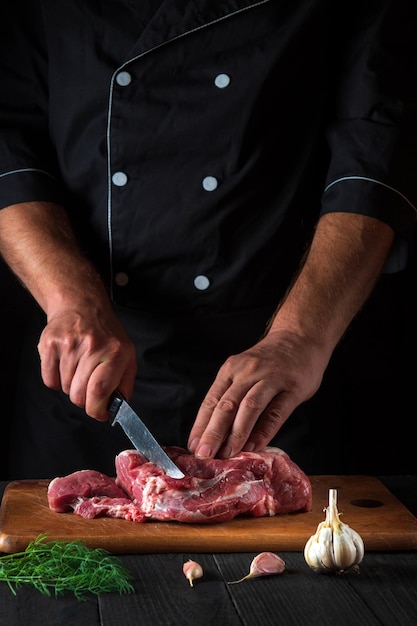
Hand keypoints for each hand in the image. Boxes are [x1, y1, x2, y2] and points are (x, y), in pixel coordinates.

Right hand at [37, 302, 136, 420]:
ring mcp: (69, 345)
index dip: (97, 409)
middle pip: (79, 394)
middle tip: (88, 386)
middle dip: (83, 399)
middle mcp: (93, 347)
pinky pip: (49, 380)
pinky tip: (65, 364)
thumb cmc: (105, 333)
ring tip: (78, 367)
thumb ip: (125, 383)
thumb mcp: (126, 354)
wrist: (81, 305)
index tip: (98, 412)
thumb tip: (118, 407)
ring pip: (64, 389)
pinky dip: (56, 380)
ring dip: (70, 385)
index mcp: (115, 352)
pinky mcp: (50, 344)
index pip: (100, 390)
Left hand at [187, 329, 329, 458]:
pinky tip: (255, 447)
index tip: (192, 446)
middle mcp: (248, 372)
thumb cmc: (269, 361)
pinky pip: (276, 412)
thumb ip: (232, 395)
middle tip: (204, 454)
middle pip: (226, 405)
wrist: (300, 338)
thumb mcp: (244, 370)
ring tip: (228, 454)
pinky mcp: (292, 388)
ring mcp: (271, 379)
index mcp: (231, 369)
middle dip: (213, 432)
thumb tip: (215, 431)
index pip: (211, 400)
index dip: (201, 425)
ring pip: (249, 407)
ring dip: (236, 433)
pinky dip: (263, 431)